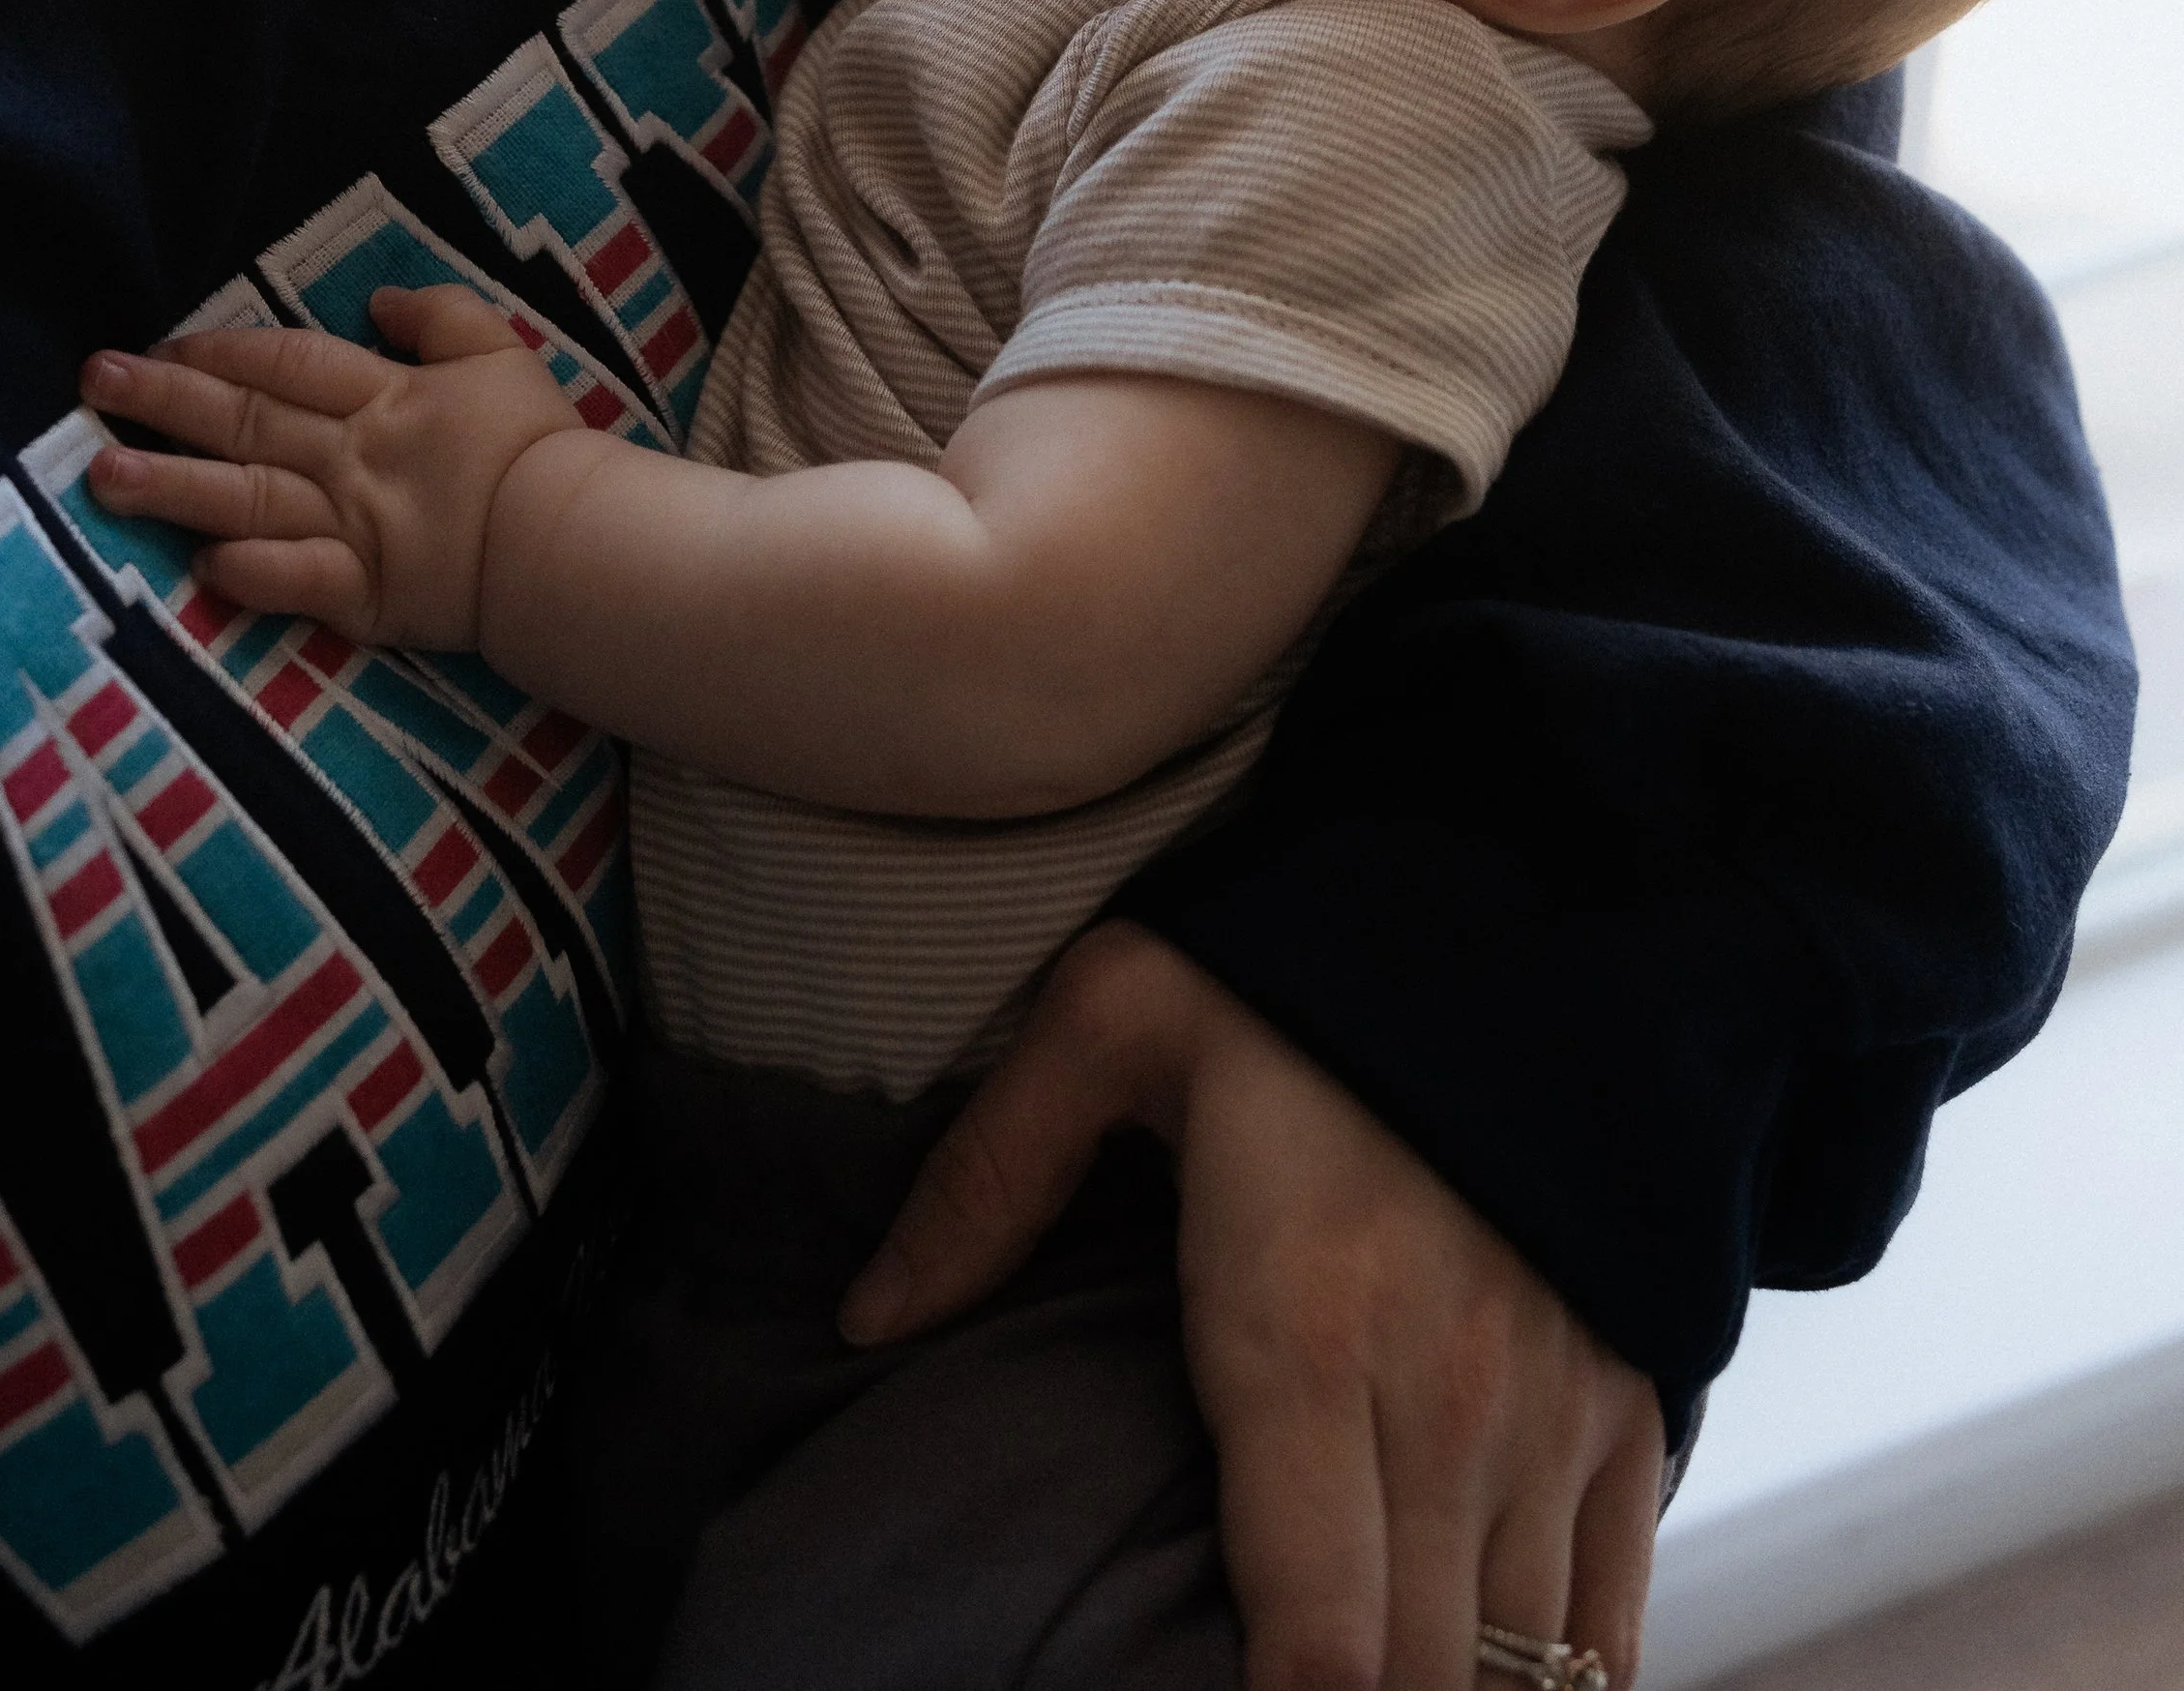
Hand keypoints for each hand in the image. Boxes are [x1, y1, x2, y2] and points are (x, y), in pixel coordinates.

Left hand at [81, 284, 581, 647]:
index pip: (286, 363)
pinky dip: (253, 573)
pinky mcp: (366, 594)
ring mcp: (353, 527)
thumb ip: (438, 315)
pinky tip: (201, 566)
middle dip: (165, 399)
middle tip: (93, 382)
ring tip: (103, 476)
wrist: (573, 537)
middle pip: (247, 420)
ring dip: (174, 486)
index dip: (220, 350)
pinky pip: (299, 580)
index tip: (158, 343)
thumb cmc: (534, 442)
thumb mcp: (498, 350)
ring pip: (250, 498)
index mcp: (382, 397)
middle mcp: (352, 457)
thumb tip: (375, 298)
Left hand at [841, 922, 1662, 1690]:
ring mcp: (1552, 1408)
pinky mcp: (1625, 1392)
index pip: (1318, 1646)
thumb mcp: (1113, 1020)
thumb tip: (869, 1315)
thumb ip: (990, 1176)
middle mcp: (1446, 1400)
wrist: (1527, 885)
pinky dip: (1559, 1670)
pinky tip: (1494, 1679)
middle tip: (1276, 1688)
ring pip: (1524, 1664)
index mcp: (1304, 1332)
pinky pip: (1614, 1603)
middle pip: (1422, 1687)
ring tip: (1370, 1684)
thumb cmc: (1303, 964)